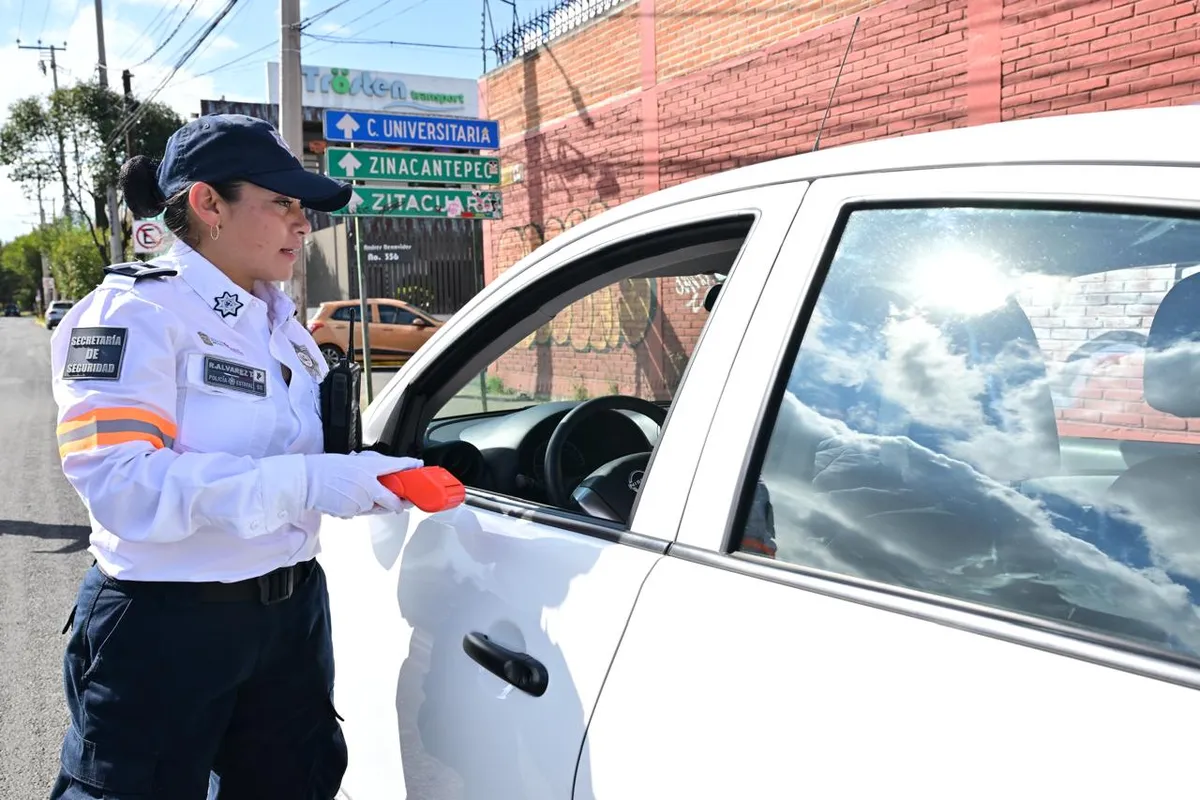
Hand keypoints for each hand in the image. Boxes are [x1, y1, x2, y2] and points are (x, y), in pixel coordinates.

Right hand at [304, 452, 423, 517]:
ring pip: (378, 509)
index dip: (410, 467)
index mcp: (368, 467)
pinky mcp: (352, 513)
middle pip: (393, 500)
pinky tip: (355, 500)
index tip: (418, 467)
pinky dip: (363, 508)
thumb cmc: (325, 468)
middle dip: (401, 502)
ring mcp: (361, 502)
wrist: (306, 482)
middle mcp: (368, 487)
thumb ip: (369, 465)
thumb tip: (381, 470)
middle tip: (405, 500)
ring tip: (375, 498)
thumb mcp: (351, 459)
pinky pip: (363, 512)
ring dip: (381, 506)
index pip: (395, 466)